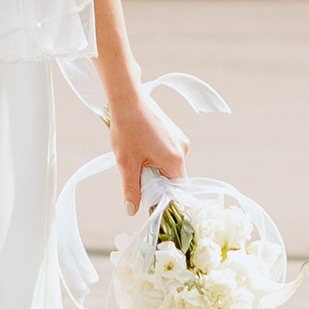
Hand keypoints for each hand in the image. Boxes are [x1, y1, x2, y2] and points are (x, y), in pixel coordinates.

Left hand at [110, 84, 187, 214]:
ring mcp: (179, 139)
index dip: (164, 200)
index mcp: (175, 159)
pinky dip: (157, 159)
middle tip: (138, 181)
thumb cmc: (126, 128)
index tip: (150, 204)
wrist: (127, 97)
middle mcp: (182, 149)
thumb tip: (132, 211)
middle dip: (157, 184)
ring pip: (170, 166)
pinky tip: (141, 151)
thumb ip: (132, 189)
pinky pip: (168, 154)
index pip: (177, 190)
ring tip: (137, 162)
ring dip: (156, 170)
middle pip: (174, 178)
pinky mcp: (173, 133)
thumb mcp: (126, 163)